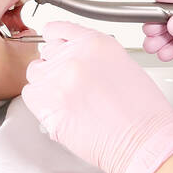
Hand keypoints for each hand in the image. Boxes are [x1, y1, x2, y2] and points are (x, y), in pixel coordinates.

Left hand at [21, 20, 172, 172]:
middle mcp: (74, 57)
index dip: (57, 40)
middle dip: (56, 64)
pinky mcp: (46, 105)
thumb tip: (77, 58)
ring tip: (67, 97)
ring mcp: (57, 80)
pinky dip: (40, 101)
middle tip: (71, 82)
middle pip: (46, 52)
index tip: (56, 45)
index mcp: (96, 43)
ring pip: (35, 73)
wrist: (142, 142)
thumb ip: (95, 56)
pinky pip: (29, 94)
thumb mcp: (125, 66)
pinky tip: (59, 108)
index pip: (59, 29)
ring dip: (46, 82)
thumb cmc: (143, 112)